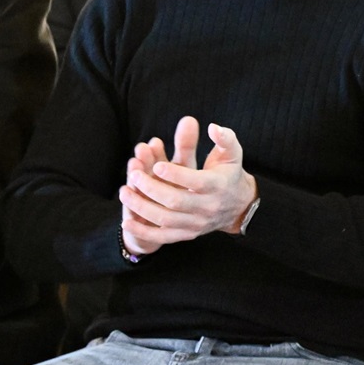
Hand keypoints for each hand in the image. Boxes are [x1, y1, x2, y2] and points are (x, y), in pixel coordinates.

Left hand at [119, 115, 257, 255]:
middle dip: (151, 188)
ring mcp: (197, 223)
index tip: (157, 165)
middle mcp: (207, 207)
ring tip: (123, 191)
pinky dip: (144, 232)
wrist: (239, 206)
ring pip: (166, 219)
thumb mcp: (233, 153)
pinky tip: (127, 222)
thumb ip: (225, 138)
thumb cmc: (230, 173)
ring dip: (142, 207)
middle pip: (176, 201)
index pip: (196, 182)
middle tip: (134, 174)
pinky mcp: (188, 234)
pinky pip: (163, 237)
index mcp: (217, 185)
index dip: (175, 174)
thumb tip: (212, 127)